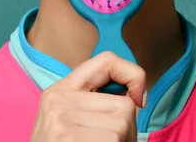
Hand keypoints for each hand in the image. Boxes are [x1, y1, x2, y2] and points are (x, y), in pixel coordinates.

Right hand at [29, 51, 146, 141]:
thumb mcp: (71, 120)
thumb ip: (94, 102)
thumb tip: (136, 97)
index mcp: (60, 89)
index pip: (107, 60)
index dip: (133, 75)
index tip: (138, 99)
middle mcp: (57, 98)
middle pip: (123, 105)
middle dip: (127, 130)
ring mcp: (60, 119)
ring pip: (122, 126)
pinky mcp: (68, 137)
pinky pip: (115, 140)